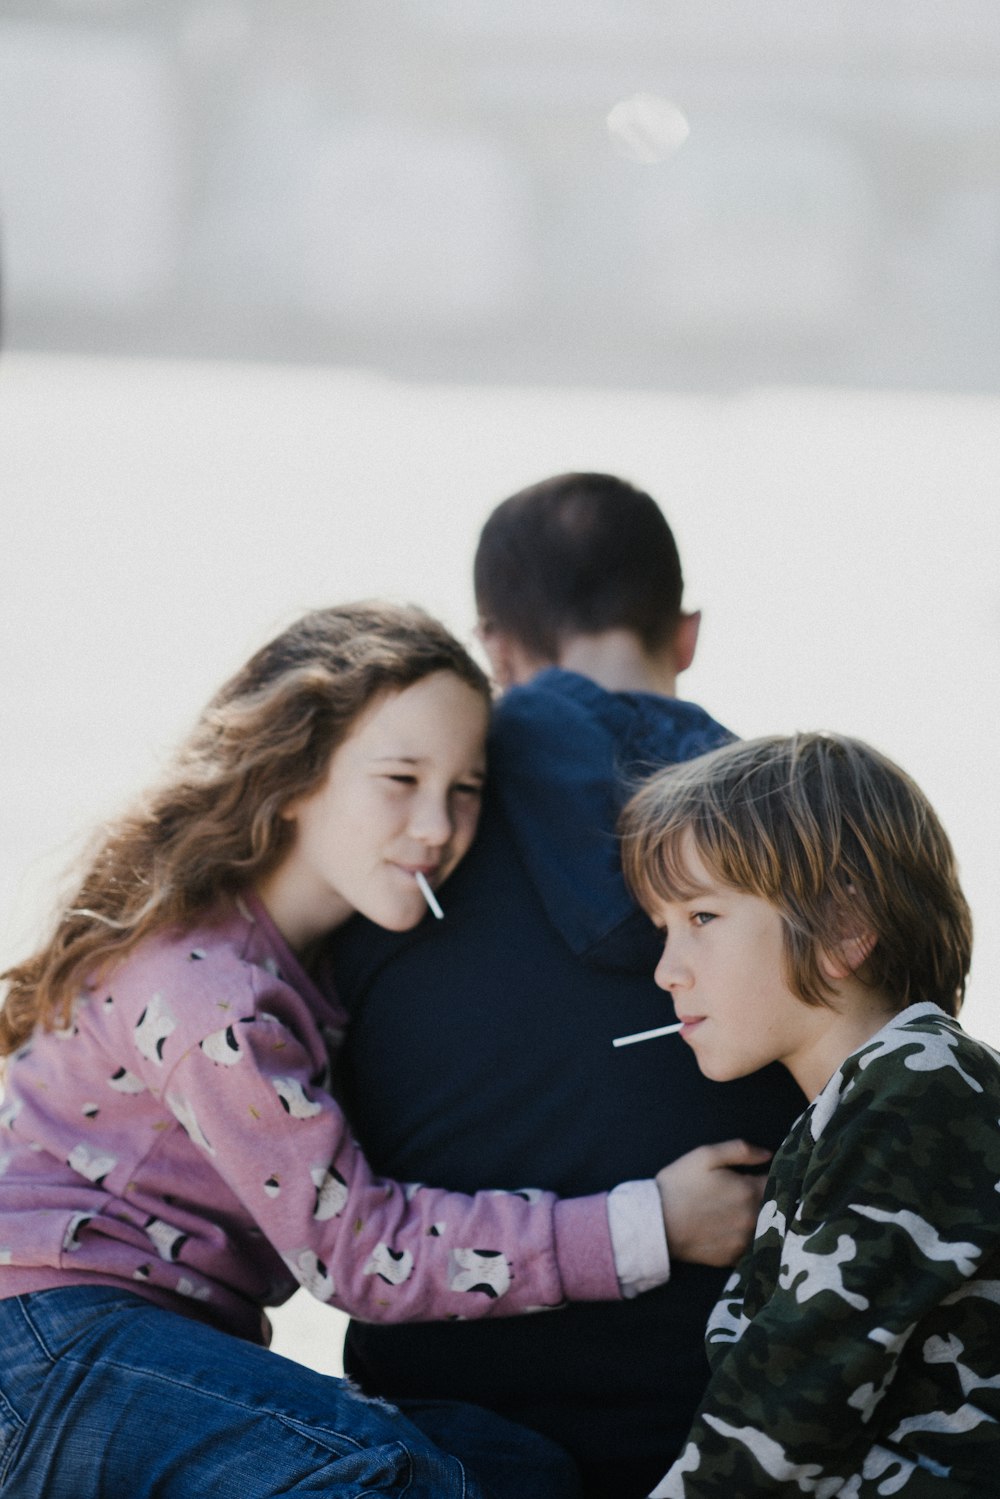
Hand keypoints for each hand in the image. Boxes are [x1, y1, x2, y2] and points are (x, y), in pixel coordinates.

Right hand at [656, 1139, 771, 1267]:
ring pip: (764, 1228)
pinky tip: (732, 1229)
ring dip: (760, 1219)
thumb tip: (768, 1155)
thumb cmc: (679, 1184)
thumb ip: (740, 1150)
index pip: (778, 1183)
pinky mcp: (733, 1258)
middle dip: (769, 1198)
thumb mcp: (705, 1155)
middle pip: (774, 1208)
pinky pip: (750, 1246)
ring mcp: (744, 1242)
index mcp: (750, 1192)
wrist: (655, 1223)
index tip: (765, 1174)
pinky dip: (746, 1238)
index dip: (775, 1176)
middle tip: (751, 1192)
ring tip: (739, 1211)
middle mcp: (753, 1220)